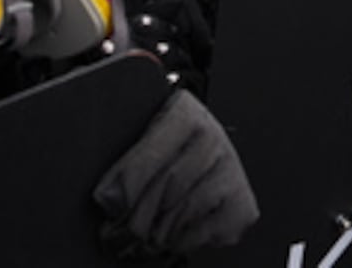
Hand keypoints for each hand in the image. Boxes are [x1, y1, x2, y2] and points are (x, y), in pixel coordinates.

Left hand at [93, 89, 258, 259]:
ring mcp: (231, 170)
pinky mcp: (242, 204)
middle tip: (118, 228)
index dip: (130, 180)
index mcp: (185, 112)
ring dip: (159, 230)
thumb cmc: (166, 143)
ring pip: (184, 212)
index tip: (110, 200)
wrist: (199, 148)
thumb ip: (126, 160)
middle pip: (169, 186)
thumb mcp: (143, 133)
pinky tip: (171, 230)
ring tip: (142, 230)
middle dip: (140, 213)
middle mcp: (214, 136)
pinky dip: (182, 239)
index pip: (154, 151)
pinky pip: (203, 233)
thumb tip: (110, 197)